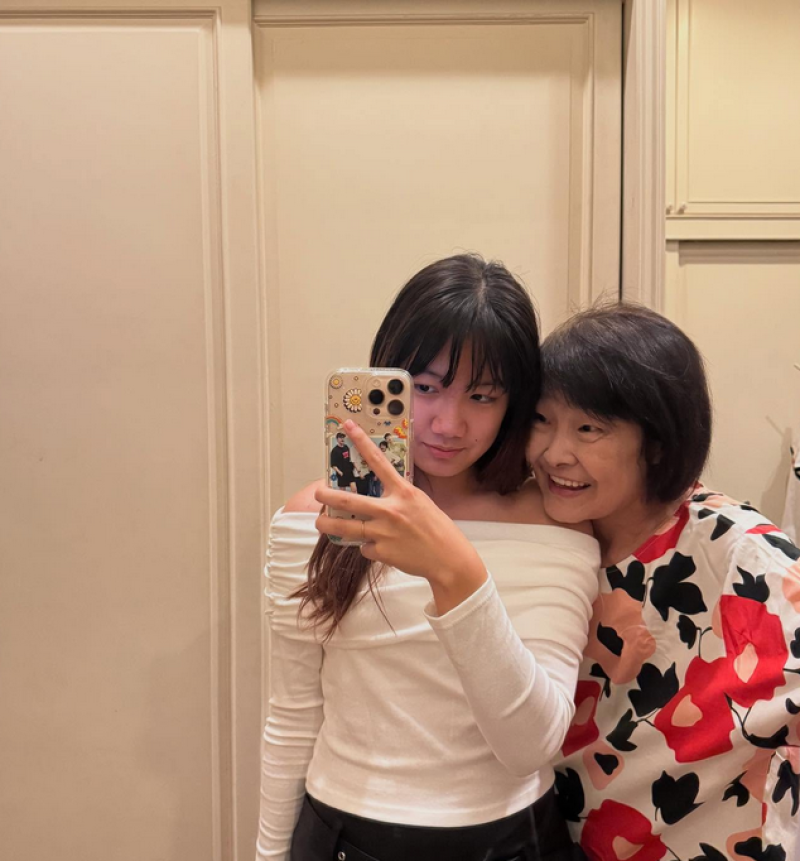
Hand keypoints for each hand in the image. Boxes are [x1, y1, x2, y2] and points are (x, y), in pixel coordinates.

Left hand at [315, 421, 487, 611]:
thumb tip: (376, 495)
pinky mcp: (381, 552)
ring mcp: (383, 533)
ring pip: (345, 527)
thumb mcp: (420, 503)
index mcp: (403, 492)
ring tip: (320, 523)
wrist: (449, 559)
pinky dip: (369, 546)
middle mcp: (391, 510)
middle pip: (347, 500)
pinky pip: (365, 547)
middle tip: (318, 493)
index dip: (361, 441)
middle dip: (326, 496)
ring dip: (328, 525)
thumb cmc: (437, 528)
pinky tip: (382, 547)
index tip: (348, 426)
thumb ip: (397, 497)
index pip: (378, 462)